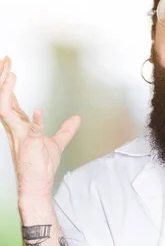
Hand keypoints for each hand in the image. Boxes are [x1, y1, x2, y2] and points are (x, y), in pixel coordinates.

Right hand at [0, 56, 80, 196]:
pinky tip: (38, 110)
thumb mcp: (58, 143)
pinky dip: (35, 121)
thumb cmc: (42, 165)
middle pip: (3, 99)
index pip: (10, 99)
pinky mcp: (30, 145)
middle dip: (2, 79)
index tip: (9, 66)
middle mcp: (15, 128)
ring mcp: (20, 136)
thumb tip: (77, 118)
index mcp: (19, 125)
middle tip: (5, 60)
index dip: (8, 82)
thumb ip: (66, 129)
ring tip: (10, 74)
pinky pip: (31, 131)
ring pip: (5, 109)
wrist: (38, 184)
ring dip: (7, 91)